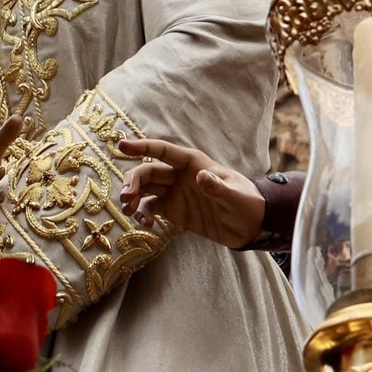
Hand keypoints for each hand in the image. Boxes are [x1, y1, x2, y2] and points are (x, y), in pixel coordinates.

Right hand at [116, 138, 264, 247]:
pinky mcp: (174, 211)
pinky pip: (151, 208)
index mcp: (192, 163)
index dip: (142, 146)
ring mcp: (175, 193)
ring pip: (145, 190)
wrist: (249, 225)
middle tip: (125, 199)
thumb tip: (202, 176)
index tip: (121, 146)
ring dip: (132, 198)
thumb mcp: (234, 195)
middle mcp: (179, 175)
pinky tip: (146, 224)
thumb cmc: (245, 202)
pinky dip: (143, 214)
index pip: (163, 150)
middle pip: (148, 172)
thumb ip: (217, 187)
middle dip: (133, 182)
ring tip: (129, 211)